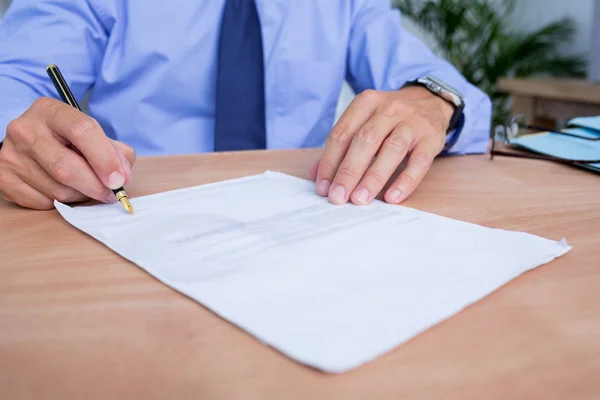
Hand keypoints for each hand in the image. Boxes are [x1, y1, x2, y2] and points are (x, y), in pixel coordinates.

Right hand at [0, 97, 134, 209]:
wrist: (29, 141)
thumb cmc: (68, 139)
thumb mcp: (93, 134)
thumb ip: (116, 151)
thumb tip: (122, 177)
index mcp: (50, 110)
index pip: (82, 130)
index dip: (105, 158)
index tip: (119, 179)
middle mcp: (25, 129)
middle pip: (67, 167)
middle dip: (96, 186)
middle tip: (111, 193)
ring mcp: (10, 154)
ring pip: (57, 189)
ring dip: (81, 195)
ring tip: (86, 188)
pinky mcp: (3, 178)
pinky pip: (42, 202)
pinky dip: (61, 203)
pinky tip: (65, 190)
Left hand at [312, 86, 453, 204]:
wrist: (431, 102)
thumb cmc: (390, 119)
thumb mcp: (365, 122)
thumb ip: (342, 146)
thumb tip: (316, 176)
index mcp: (366, 103)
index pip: (342, 134)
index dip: (330, 162)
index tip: (323, 187)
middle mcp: (389, 109)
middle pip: (364, 141)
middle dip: (348, 172)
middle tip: (338, 197)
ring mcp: (412, 122)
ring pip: (391, 150)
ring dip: (373, 177)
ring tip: (360, 199)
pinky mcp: (431, 138)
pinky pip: (419, 162)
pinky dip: (405, 181)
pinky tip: (392, 197)